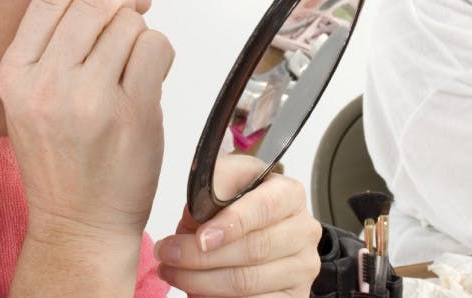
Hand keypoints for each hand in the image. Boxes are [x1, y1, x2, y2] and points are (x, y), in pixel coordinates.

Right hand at [0, 0, 172, 249]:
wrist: (79, 222)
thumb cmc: (61, 159)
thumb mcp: (31, 98)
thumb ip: (53, 44)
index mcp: (15, 74)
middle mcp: (47, 84)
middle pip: (96, 2)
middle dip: (119, 0)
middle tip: (126, 15)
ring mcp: (91, 99)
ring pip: (131, 24)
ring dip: (138, 36)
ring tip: (126, 70)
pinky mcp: (132, 113)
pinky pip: (157, 48)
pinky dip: (159, 55)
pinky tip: (145, 81)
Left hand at [154, 156, 321, 296]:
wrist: (249, 234)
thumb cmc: (234, 208)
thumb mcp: (224, 185)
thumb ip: (214, 186)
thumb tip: (199, 208)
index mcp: (289, 194)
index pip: (265, 207)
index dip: (231, 223)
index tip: (200, 237)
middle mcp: (303, 230)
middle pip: (254, 248)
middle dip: (202, 255)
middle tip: (169, 254)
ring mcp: (302, 267)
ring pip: (247, 281)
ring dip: (200, 280)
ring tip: (172, 271)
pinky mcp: (293, 297)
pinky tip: (195, 289)